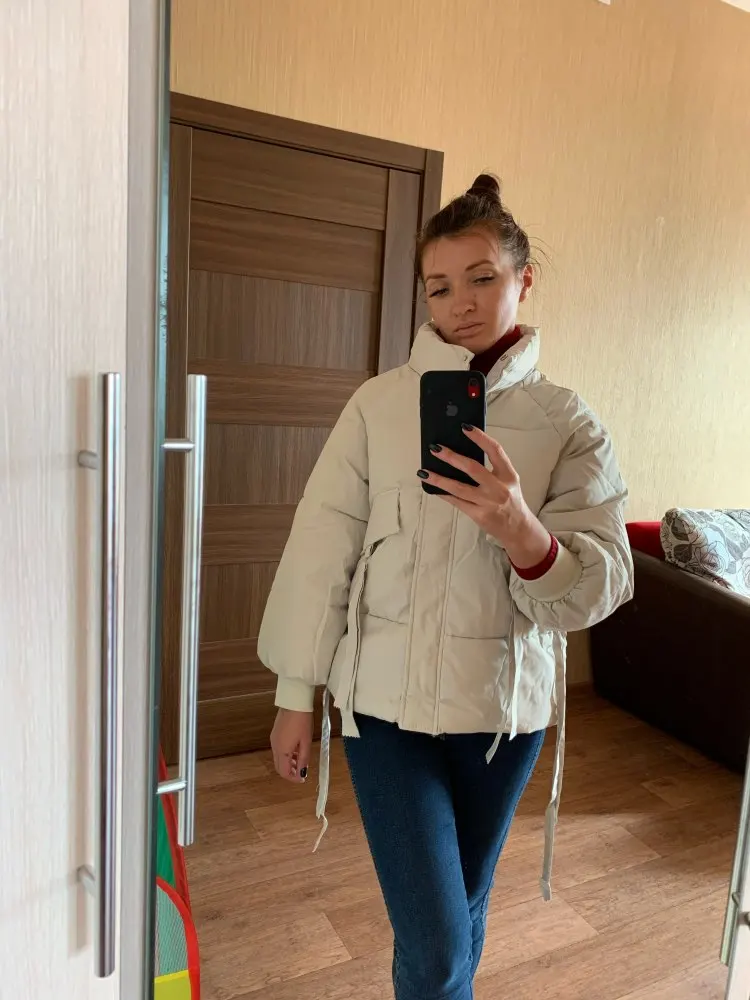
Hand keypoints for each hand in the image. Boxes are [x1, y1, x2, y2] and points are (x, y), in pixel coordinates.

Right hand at [270, 708, 312, 783]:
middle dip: (290, 772)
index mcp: (282, 751)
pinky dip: (286, 755)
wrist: (293, 703)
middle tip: (301, 772)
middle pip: (279, 767)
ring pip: (278, 758)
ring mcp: (273, 740)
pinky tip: (296, 751)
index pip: (284, 772)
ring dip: (288, 763)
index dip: (293, 778)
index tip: (302, 779)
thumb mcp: (306, 742)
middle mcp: (274, 747)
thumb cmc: (302, 722)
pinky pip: (278, 750)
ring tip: (301, 761)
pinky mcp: (274, 734)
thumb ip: (303, 759)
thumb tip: (302, 773)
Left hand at [418, 426, 551, 567]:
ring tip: (424, 471)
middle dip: (451, 457)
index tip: (464, 427)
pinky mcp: (479, 515)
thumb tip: (462, 454)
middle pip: (472, 468)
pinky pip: (457, 502)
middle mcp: (499, 488)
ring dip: (439, 479)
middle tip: (435, 448)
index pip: (495, 451)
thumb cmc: (511, 501)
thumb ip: (491, 469)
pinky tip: (432, 488)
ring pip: (459, 488)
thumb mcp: (508, 481)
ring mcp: (488, 503)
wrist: (518, 529)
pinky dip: (443, 494)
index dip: (480, 437)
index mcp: (508, 475)